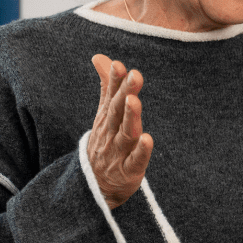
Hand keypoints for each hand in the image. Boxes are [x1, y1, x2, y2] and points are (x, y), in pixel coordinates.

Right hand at [87, 54, 153, 209]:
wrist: (94, 185)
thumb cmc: (104, 143)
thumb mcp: (104, 114)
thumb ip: (107, 86)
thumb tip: (100, 56)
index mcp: (107, 118)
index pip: (110, 95)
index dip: (115, 80)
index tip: (120, 64)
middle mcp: (111, 132)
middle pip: (117, 111)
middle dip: (125, 92)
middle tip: (135, 75)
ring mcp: (119, 152)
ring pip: (125, 133)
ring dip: (130, 117)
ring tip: (134, 100)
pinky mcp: (129, 170)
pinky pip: (136, 160)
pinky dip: (141, 151)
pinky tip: (148, 139)